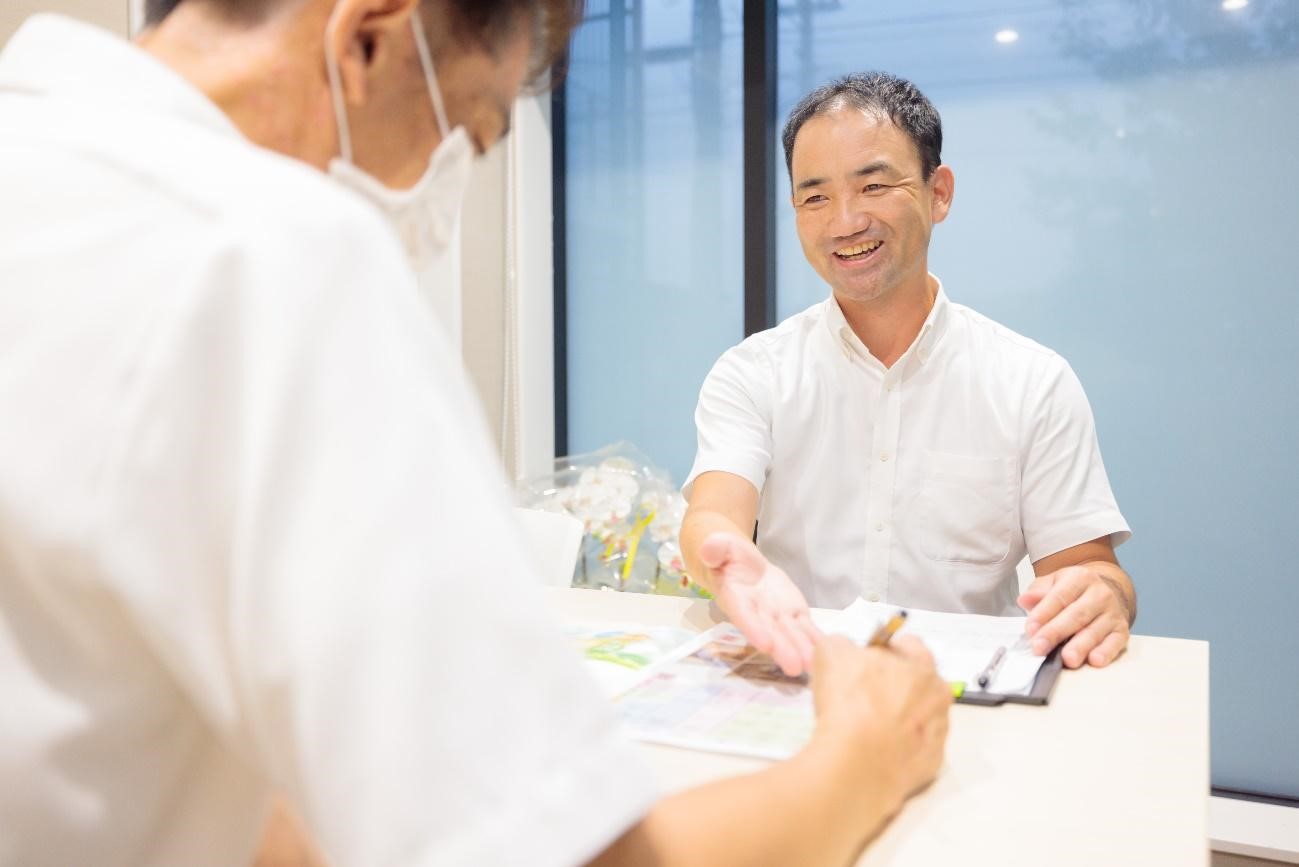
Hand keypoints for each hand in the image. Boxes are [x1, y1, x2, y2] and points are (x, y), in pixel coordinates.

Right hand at [697, 532, 819, 675]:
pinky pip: (806, 627)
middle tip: (795, 666)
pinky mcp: (793, 612)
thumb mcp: (718, 546)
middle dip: (783, 649)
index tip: (765, 644)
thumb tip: (708, 550)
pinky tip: (827, 648)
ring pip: (791, 633)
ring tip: (814, 665)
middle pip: (770, 632)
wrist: (740, 564)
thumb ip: (715, 549)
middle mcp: (757, 613)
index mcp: (735, 597)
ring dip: (802, 649)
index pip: (744, 615)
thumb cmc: (726, 556)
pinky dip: (815, 638)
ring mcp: (777, 615)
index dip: (754, 629)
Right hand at [810, 635, 950, 816]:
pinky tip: (877, 748)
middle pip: (918, 682)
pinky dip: (900, 746)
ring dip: (900, 717)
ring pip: (920, 716)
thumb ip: (841, 644)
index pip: (908, 645)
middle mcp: (938, 696)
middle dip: (895, 684)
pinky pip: (916, 748)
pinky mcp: (931, 763)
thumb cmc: (850, 703)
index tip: (866, 662)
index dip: (884, 651)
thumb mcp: (831, 653)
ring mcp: (938, 732)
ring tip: (868, 726)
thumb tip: (842, 648)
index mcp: (921, 664)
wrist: (857, 761)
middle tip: (865, 695)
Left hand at [1018, 564, 1131, 667]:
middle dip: (1056, 632)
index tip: (1030, 628)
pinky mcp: (1122, 630)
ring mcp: (1112, 613)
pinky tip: (1095, 660)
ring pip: (1095, 631)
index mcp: (1080, 578)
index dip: (1043, 613)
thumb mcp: (1054, 583)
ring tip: (1067, 659)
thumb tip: (1025, 600)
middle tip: (1040, 647)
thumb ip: (1038, 592)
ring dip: (1080, 646)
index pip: (1059, 597)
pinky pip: (1115, 642)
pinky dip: (1106, 652)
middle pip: (1076, 615)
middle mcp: (1099, 594)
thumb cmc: (1074, 591)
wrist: (1108, 590)